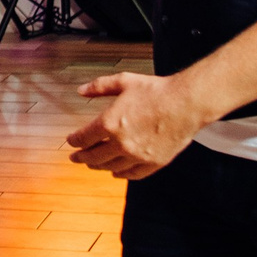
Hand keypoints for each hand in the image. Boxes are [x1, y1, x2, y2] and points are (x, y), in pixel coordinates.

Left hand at [66, 71, 200, 179]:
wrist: (186, 103)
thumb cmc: (156, 91)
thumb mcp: (124, 81)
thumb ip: (99, 86)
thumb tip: (80, 91)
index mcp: (109, 123)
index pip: (83, 138)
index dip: (73, 141)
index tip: (70, 142)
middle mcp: (120, 143)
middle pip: (93, 157)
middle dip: (81, 158)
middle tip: (75, 158)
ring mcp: (137, 155)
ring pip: (110, 167)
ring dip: (98, 167)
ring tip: (93, 165)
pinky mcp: (153, 163)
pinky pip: (132, 174)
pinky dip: (121, 175)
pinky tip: (116, 173)